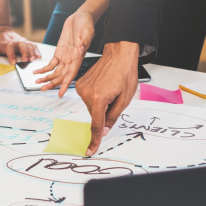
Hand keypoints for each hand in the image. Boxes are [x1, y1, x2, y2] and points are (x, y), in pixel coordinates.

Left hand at [0, 25, 39, 64]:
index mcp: (4, 43)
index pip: (9, 47)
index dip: (12, 54)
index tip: (13, 62)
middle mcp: (14, 41)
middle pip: (22, 45)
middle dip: (25, 53)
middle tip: (26, 61)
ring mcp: (20, 41)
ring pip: (28, 45)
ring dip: (32, 52)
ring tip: (34, 59)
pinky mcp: (24, 42)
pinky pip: (32, 45)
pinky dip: (36, 50)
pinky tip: (38, 55)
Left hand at [34, 11, 95, 96]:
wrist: (80, 17)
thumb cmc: (86, 24)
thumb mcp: (87, 31)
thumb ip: (84, 41)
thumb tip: (80, 50)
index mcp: (78, 57)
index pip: (71, 74)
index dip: (65, 84)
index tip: (60, 93)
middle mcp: (71, 60)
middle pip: (61, 76)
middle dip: (52, 83)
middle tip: (42, 89)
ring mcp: (64, 57)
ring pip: (55, 72)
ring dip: (46, 78)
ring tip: (37, 82)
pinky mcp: (59, 52)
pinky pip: (51, 64)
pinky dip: (43, 69)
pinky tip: (36, 72)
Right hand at [75, 41, 139, 155]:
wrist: (118, 54)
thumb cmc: (125, 74)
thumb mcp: (125, 99)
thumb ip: (113, 117)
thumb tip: (104, 131)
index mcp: (99, 99)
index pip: (96, 125)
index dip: (94, 140)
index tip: (90, 151)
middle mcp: (86, 94)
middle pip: (94, 115)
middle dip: (104, 113)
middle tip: (115, 98)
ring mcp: (81, 88)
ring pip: (91, 107)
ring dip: (100, 104)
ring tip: (110, 90)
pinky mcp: (80, 84)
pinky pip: (87, 98)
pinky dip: (95, 97)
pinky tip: (103, 87)